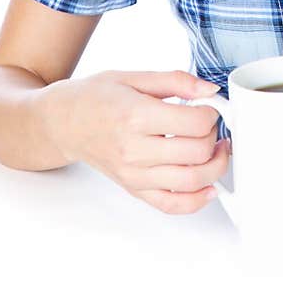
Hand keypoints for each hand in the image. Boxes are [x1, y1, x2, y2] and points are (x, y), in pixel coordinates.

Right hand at [43, 69, 230, 214]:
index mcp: (135, 117)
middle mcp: (133, 151)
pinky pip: (171, 205)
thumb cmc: (95, 98)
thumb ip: (176, 81)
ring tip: (218, 151)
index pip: (193, 123)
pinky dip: (197, 200)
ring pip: (190, 182)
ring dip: (215, 167)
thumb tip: (210, 90)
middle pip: (196, 153)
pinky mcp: (133, 189)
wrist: (63, 122)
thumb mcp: (134, 77)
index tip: (210, 107)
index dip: (212, 114)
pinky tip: (209, 186)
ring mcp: (133, 175)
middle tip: (211, 126)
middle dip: (214, 137)